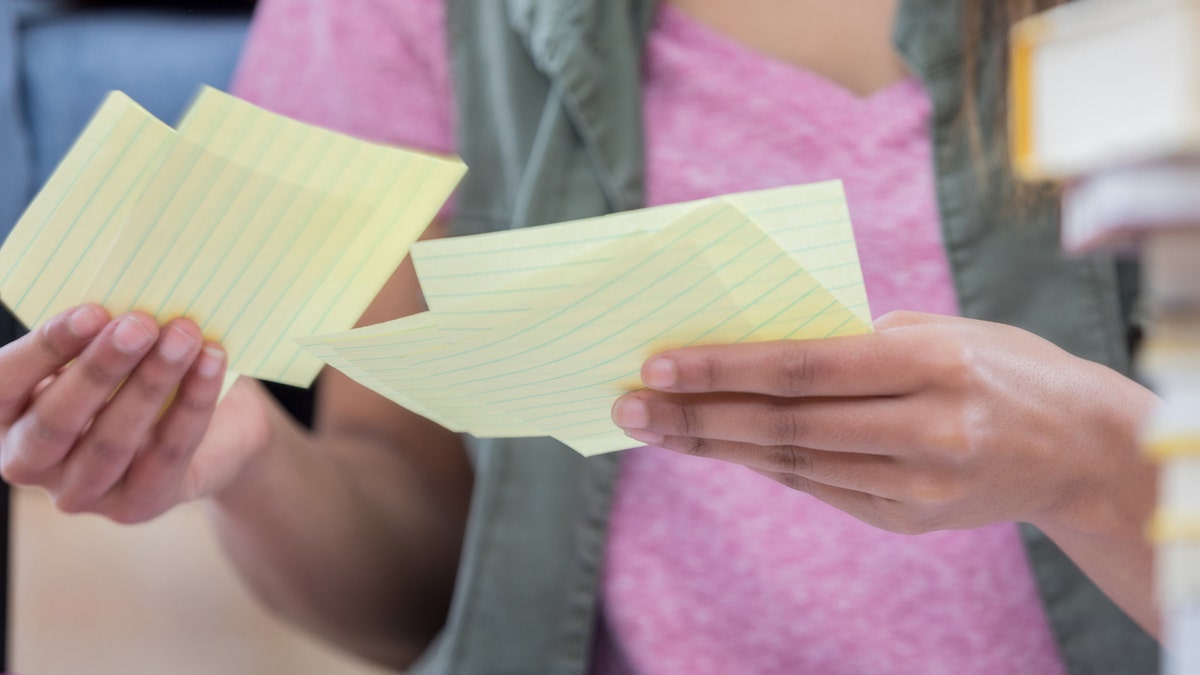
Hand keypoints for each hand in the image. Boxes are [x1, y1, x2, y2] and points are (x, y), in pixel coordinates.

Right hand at [0, 304, 270, 522]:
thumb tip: (122, 302)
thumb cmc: (141, 369)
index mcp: (5, 414)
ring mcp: (81, 492)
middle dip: (101, 368)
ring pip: (112, 442)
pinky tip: (211, 362)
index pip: (4, 383)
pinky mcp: (137, 505)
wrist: (213, 426)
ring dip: (150, 384)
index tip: (93, 311)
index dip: (46, 348)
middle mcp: (30, 461)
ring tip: (183, 335)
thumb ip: (101, 331)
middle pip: (55, 421)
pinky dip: (193, 404)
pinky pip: (166, 454)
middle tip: (141, 324)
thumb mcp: (113, 347)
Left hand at [611, 311, 1158, 535]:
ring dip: (714, 444)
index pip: (803, 366)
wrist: (1076, 443)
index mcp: (931, 362)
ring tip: (653, 427)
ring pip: (793, 464)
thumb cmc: (992, 362)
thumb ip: (848, 344)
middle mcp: (927, 429)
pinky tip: (715, 444)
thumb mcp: (931, 332)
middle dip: (696, 415)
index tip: (656, 364)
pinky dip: (761, 463)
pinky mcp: (911, 518)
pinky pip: (818, 487)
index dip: (723, 368)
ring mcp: (921, 485)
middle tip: (628, 405)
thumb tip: (748, 350)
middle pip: (786, 424)